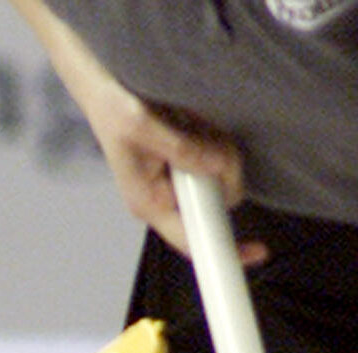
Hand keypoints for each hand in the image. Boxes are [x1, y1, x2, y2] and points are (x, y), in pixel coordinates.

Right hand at [14, 0, 265, 260]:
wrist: (108, 90)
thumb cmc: (113, 112)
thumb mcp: (142, 127)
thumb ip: (181, 150)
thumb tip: (215, 168)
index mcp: (149, 203)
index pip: (190, 239)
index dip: (223, 248)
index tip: (254, 252)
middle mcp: (166, 198)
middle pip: (219, 201)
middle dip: (224, 169)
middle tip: (208, 137)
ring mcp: (179, 181)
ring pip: (224, 175)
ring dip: (218, 147)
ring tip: (191, 122)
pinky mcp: (189, 163)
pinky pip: (219, 156)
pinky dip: (216, 138)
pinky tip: (194, 121)